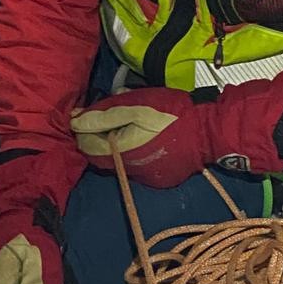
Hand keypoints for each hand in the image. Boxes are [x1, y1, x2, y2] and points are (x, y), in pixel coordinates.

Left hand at [71, 89, 212, 187]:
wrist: (208, 132)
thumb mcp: (135, 106)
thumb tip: (74, 122)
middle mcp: (129, 170)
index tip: (86, 113)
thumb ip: (103, 115)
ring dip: (117, 143)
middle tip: (109, 115)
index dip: (82, 129)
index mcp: (120, 152)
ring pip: (119, 160)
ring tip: (130, 122)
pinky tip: (146, 137)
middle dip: (99, 136)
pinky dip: (135, 150)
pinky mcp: (159, 177)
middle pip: (101, 155)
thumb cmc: (170, 114)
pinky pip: (137, 164)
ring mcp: (145, 176)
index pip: (86, 146)